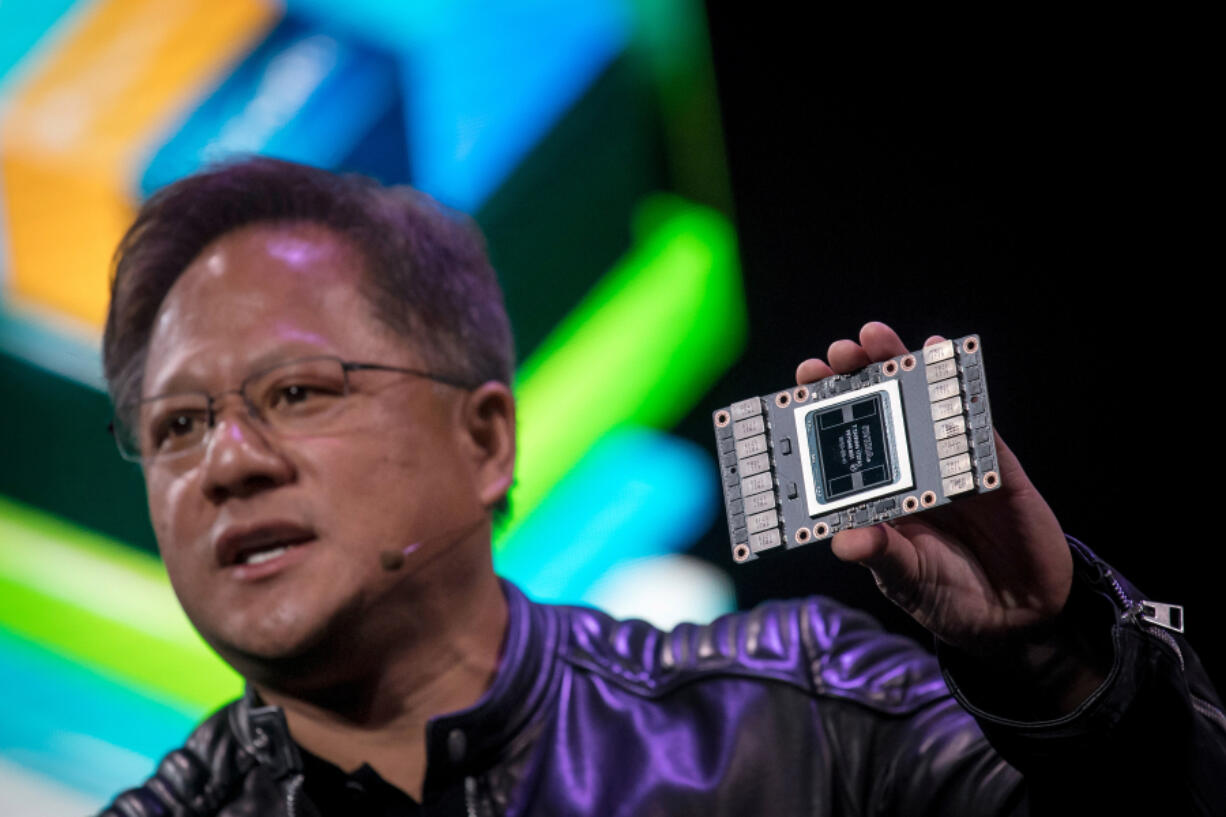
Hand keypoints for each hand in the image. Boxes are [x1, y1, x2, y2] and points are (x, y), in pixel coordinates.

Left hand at [796, 322, 1072, 653]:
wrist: (1020, 619)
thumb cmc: (951, 597)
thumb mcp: (909, 580)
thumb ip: (882, 556)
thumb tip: (846, 539)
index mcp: (877, 495)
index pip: (841, 445)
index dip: (822, 413)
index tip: (801, 383)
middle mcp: (908, 470)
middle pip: (875, 411)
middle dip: (853, 376)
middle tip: (834, 354)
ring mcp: (949, 461)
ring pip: (918, 403)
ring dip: (897, 363)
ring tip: (873, 336)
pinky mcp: (992, 463)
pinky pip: (972, 418)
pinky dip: (957, 384)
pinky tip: (939, 350)